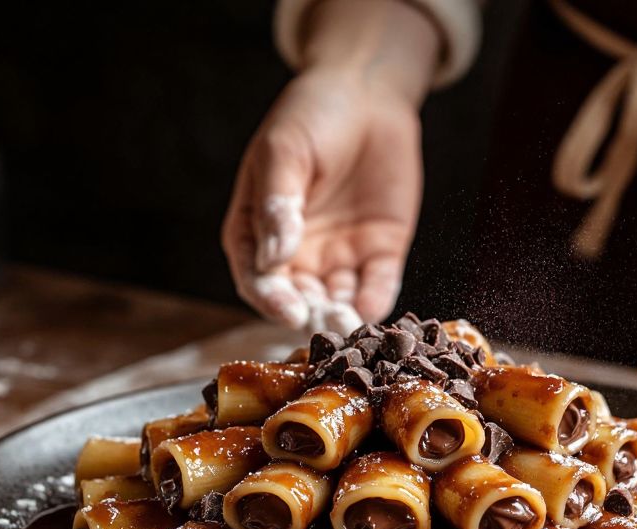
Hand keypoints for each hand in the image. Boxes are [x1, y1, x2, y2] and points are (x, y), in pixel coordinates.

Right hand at [222, 69, 421, 331]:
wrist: (368, 95)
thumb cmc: (312, 116)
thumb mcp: (284, 152)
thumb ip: (277, 205)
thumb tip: (273, 257)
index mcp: (257, 230)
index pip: (256, 277)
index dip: (270, 298)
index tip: (289, 311)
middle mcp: (296, 253)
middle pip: (297, 298)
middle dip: (310, 314)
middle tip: (326, 324)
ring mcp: (338, 255)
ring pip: (337, 302)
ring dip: (343, 317)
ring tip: (351, 325)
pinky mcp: (379, 253)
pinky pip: (377, 288)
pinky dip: (376, 305)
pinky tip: (376, 313)